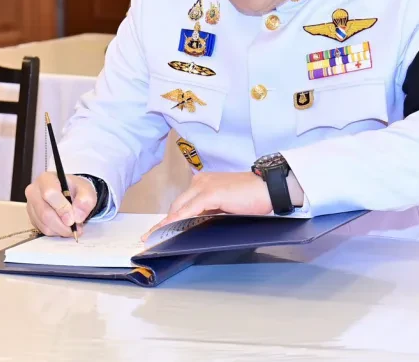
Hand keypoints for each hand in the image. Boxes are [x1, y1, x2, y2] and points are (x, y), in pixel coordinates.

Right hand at [25, 173, 96, 236]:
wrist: (70, 194)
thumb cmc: (76, 190)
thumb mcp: (86, 190)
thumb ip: (86, 200)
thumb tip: (78, 216)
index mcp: (46, 179)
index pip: (49, 193)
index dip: (62, 208)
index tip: (73, 218)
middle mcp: (34, 191)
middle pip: (45, 213)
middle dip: (63, 224)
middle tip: (76, 227)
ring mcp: (31, 205)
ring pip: (44, 224)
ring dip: (61, 229)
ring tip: (72, 226)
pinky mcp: (32, 218)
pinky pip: (43, 229)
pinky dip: (56, 231)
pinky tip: (64, 226)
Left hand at [142, 172, 270, 240]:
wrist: (268, 187)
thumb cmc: (252, 197)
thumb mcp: (226, 205)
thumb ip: (210, 211)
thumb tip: (195, 224)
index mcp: (204, 183)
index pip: (182, 203)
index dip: (168, 218)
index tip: (155, 230)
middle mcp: (201, 182)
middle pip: (177, 205)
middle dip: (163, 223)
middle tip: (150, 237)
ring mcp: (205, 187)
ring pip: (180, 207)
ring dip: (167, 223)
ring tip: (154, 236)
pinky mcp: (210, 193)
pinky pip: (189, 210)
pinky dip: (178, 220)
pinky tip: (169, 229)